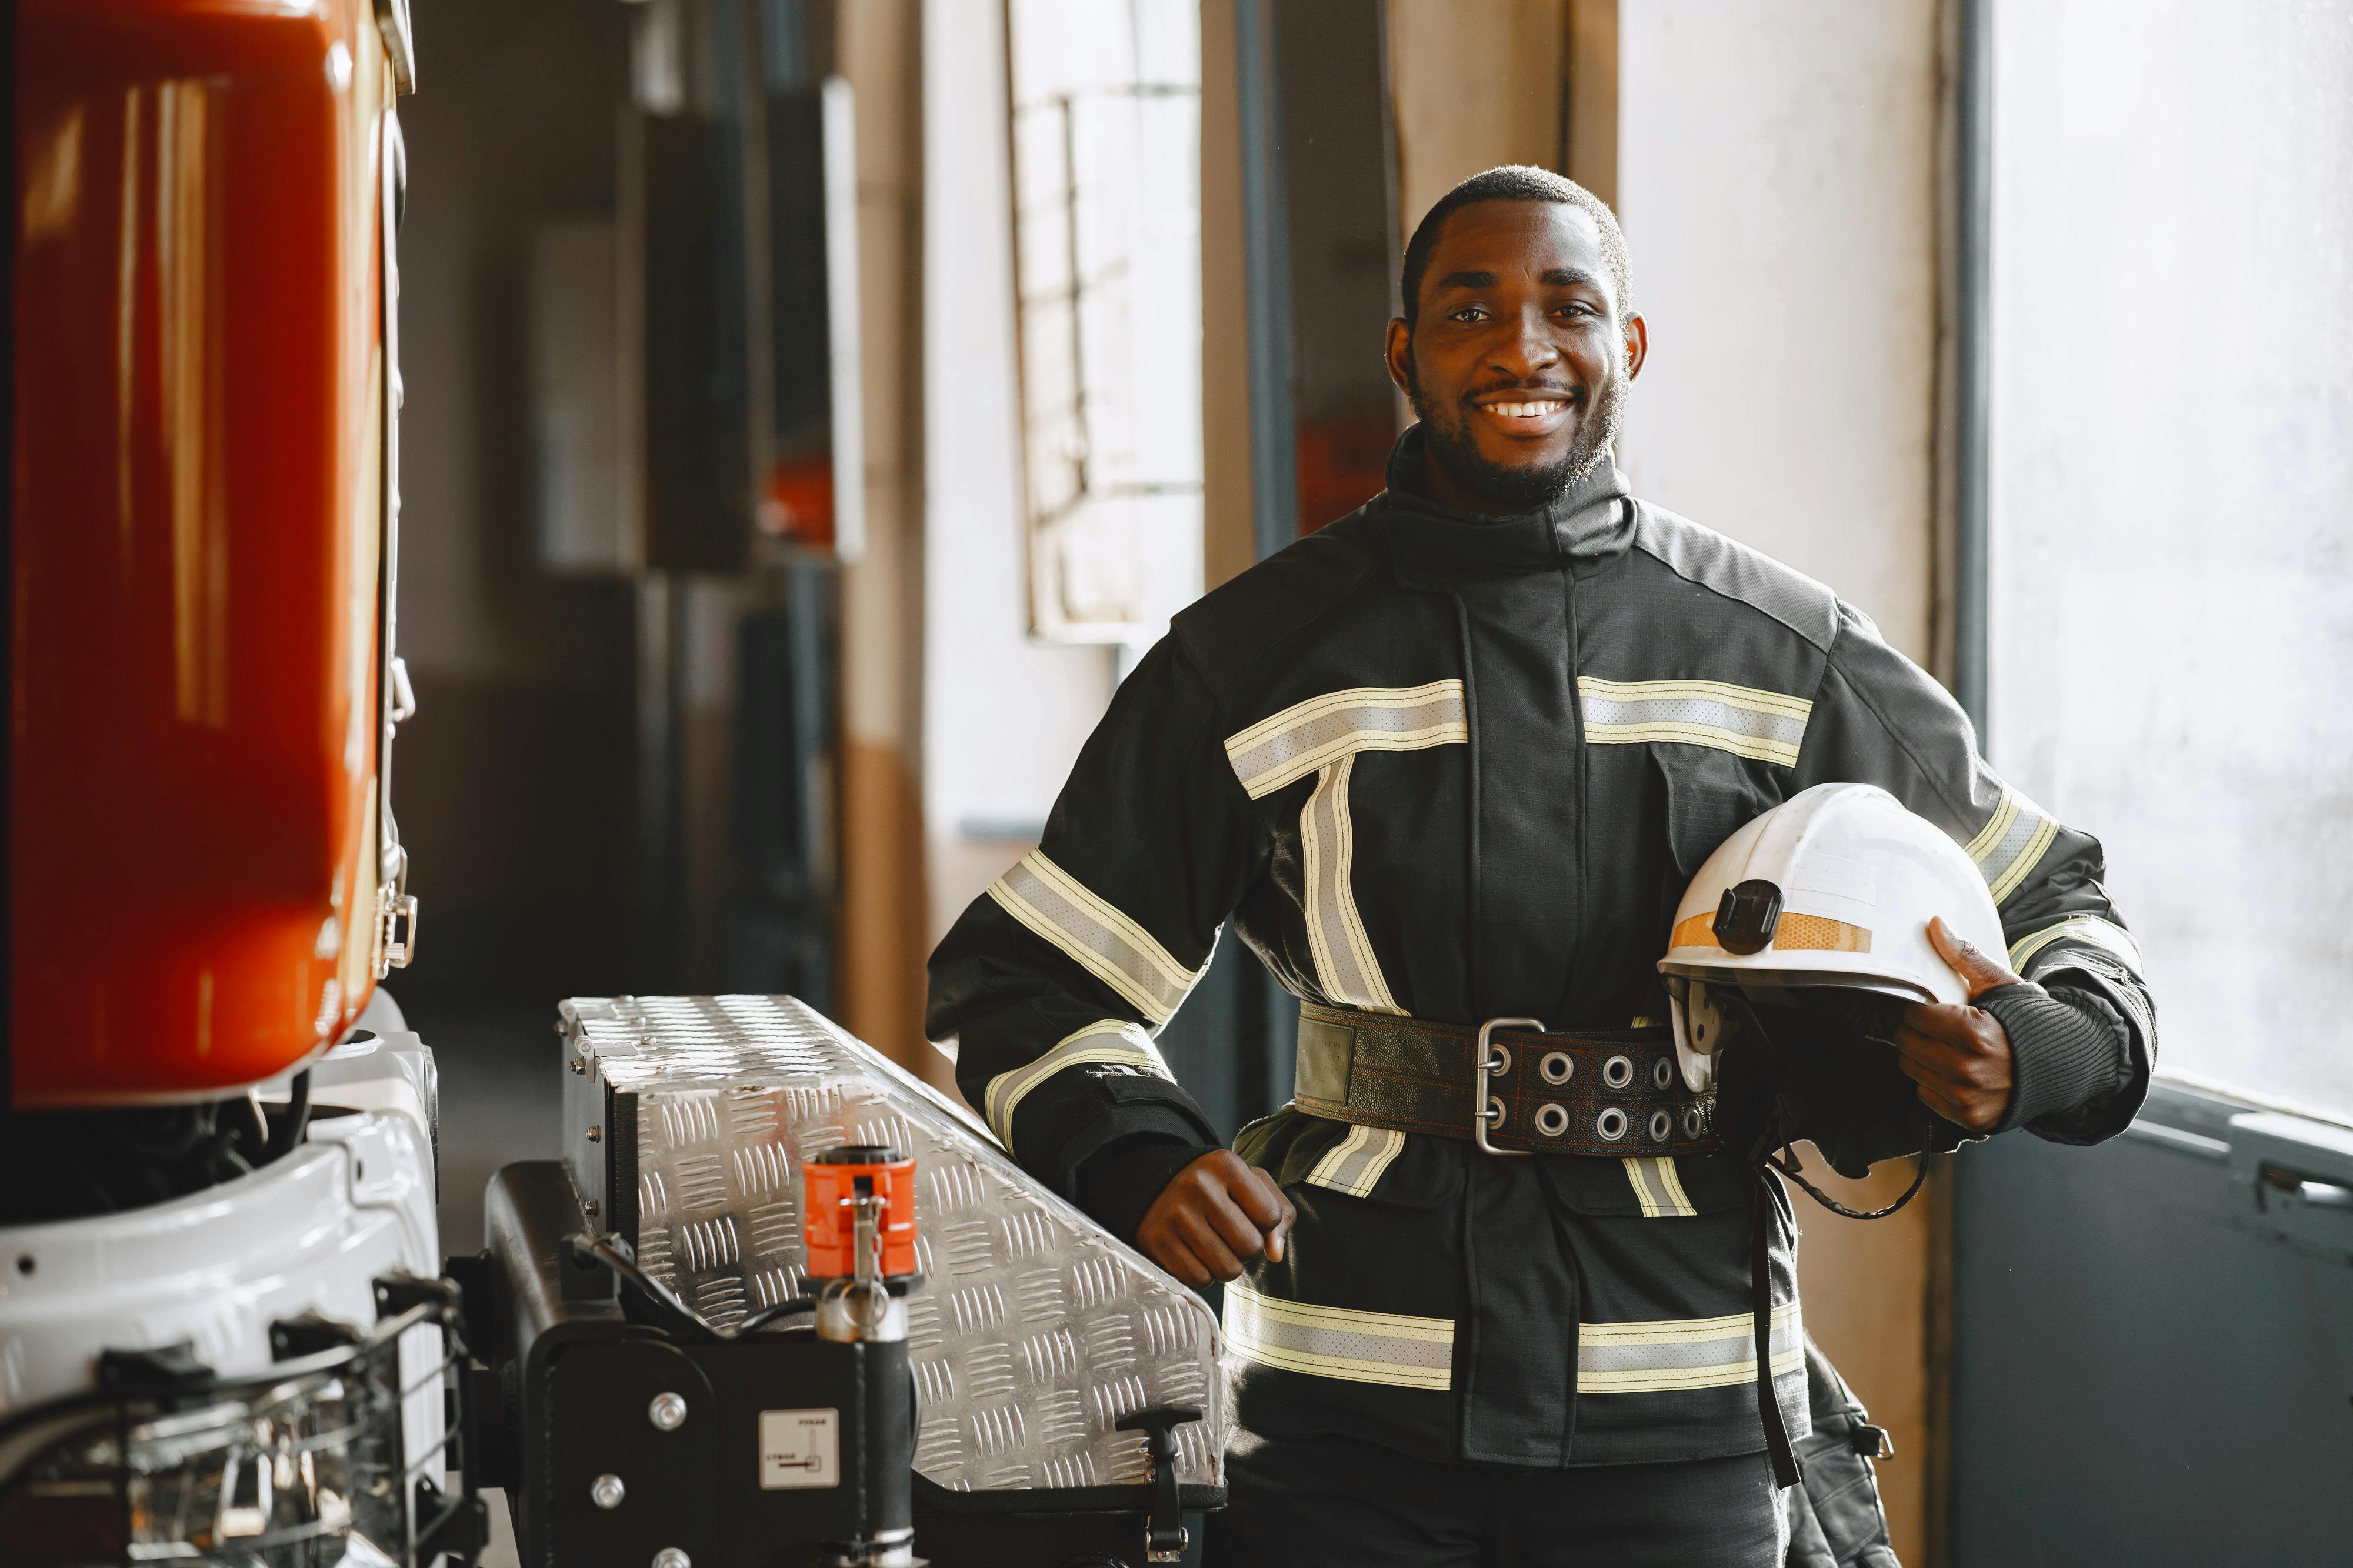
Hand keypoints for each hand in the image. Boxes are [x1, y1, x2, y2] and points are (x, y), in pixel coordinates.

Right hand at [1134, 1150, 1295, 1285]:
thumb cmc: (1217, 1188)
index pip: (1270, 1215)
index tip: (1249, 1215)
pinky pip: (1199, 1279)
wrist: (1158, 1186)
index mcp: (1226, 1165)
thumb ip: (1280, 1213)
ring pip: (1227, 1269)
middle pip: (1250, 1246)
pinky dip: (1203, 1275)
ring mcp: (1175, 1214)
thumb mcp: (1251, 1184)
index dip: (1266, 1224)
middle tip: (1231, 1236)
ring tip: (1216, 1247)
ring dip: (1227, 1265)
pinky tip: (1195, 1255)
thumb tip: (1276, 1254)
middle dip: (1247, 1248)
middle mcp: (1198, 1186)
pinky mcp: (1157, 1241)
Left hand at [1893, 917, 2022, 1131]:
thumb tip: (1934, 923)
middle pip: (1907, 1045)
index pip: (1915, 1017)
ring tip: (1946, 1047)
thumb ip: (1963, 955)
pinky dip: (1933, 1082)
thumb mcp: (1999, 984)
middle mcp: (1969, 1071)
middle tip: (1936, 1027)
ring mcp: (1968, 1099)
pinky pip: (1926, 1095)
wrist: (2065, 1064)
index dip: (1919, 1009)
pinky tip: (1954, 1070)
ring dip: (1922, 1056)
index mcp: (1974, 1034)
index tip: (1932, 1007)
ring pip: (1912, 1070)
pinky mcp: (1969, 1118)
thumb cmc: (2027, 1020)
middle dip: (1916, 1031)